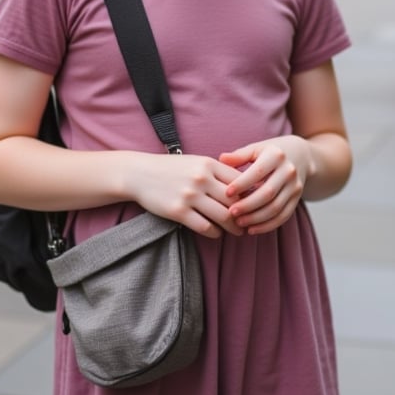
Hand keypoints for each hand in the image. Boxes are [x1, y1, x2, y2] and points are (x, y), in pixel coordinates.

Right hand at [125, 152, 244, 238]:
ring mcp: (189, 195)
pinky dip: (215, 233)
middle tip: (250, 222)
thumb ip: (218, 171)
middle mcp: (201, 178)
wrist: (139, 173)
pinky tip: (217, 233)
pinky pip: (205, 227)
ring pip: (223, 216)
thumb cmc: (171, 168)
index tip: (255, 204)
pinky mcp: (178, 211)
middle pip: (234, 201)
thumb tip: (245, 184)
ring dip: (234, 227)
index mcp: (208, 163)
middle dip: (246, 214)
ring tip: (239, 231)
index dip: (250, 194)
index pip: (240, 180)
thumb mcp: (196, 161)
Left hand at [219, 136, 309, 234]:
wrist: (301, 155)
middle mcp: (288, 171)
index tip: (226, 193)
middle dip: (248, 205)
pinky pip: (283, 216)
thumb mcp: (257, 148)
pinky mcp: (297, 198)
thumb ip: (239, 155)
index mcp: (276, 156)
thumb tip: (221, 159)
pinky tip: (252, 229)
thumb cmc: (270, 152)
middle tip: (230, 213)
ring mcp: (295, 186)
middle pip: (267, 193)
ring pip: (275, 208)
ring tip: (239, 223)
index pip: (257, 173)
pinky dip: (267, 226)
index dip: (241, 184)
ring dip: (256, 218)